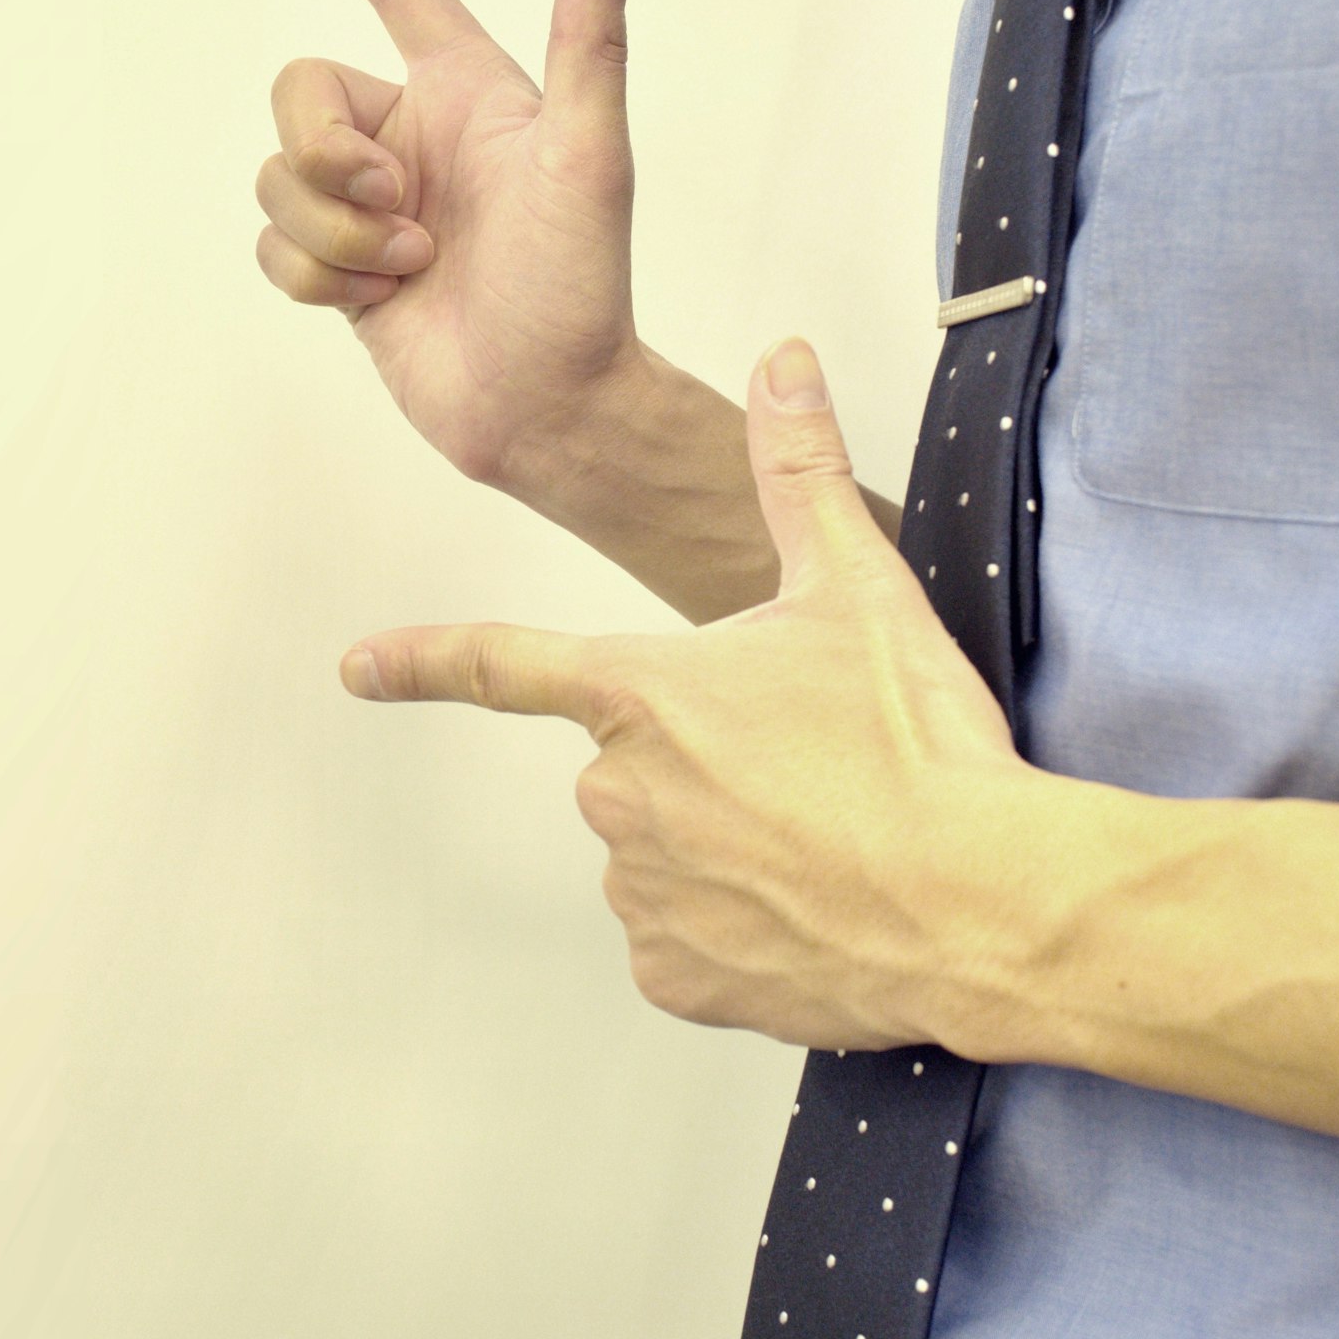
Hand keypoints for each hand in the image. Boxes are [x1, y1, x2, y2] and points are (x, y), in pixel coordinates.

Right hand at [256, 0, 649, 488]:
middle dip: (327, 151)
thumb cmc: (579, 285)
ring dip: (334, 231)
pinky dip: (317, 275)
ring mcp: (371, 207)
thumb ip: (591, 46)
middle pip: (299, 90)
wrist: (548, 407)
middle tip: (402, 206)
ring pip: (279, 176)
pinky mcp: (341, 271)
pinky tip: (382, 300)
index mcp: (468, 96)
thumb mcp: (588, 159)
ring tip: (412, 266)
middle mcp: (412, 140)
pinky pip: (273, 246)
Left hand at [341, 341, 1034, 1048]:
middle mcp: (618, 796)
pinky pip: (686, 946)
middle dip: (702, 767)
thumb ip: (802, 470)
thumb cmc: (917, 745)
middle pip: (631, 768)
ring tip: (828, 844)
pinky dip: (738, 934)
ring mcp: (642, 893)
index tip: (358, 667)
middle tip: (810, 770)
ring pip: (661, 857)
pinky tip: (811, 913)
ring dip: (723, 851)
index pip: (502, 664)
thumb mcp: (862, 587)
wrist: (980, 898)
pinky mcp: (678, 978)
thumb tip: (784, 359)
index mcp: (642, 694)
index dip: (422, 661)